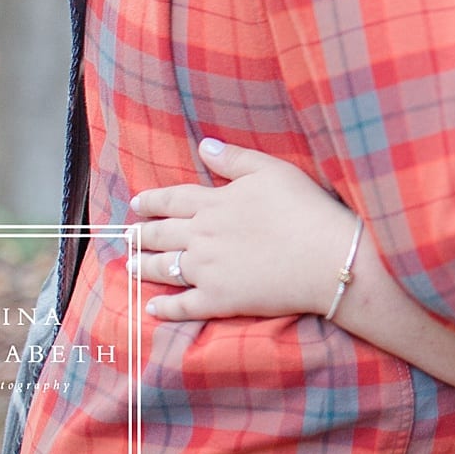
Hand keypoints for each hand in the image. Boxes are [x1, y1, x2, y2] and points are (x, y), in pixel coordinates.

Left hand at [127, 138, 359, 321]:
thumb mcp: (274, 171)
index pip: (174, 200)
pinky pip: (183, 306)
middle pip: (163, 234)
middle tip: (128, 236)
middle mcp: (203, 236)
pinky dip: (165, 308)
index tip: (137, 203)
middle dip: (142, 234)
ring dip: (145, 266)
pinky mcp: (218, 300)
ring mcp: (207, 270)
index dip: (153, 201)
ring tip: (132, 266)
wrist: (326, 256)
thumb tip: (203, 145)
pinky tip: (153, 307)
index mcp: (215, 203)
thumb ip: (235, 159)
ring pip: (165, 268)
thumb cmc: (306, 208)